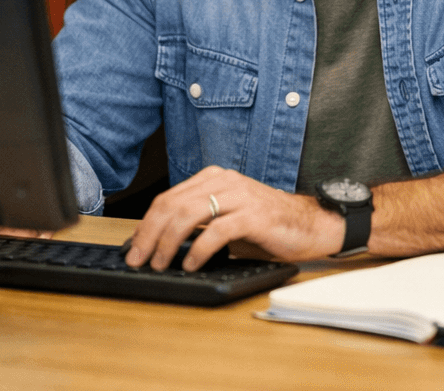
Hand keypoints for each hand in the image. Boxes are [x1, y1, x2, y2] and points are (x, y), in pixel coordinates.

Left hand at [125, 166, 344, 271]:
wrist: (310, 225)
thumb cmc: (267, 225)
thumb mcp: (226, 219)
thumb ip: (198, 223)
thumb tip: (159, 245)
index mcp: (214, 178)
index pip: (168, 198)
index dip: (146, 224)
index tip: (133, 247)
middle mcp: (224, 182)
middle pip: (173, 205)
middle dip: (149, 235)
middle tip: (138, 259)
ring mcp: (239, 196)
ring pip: (189, 214)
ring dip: (168, 243)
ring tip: (160, 263)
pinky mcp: (253, 215)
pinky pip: (217, 231)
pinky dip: (198, 250)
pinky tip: (191, 264)